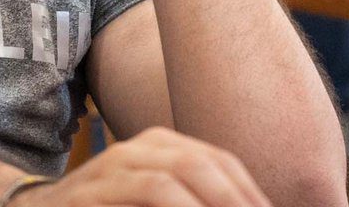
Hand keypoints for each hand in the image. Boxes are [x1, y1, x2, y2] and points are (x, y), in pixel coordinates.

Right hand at [9, 127, 271, 206]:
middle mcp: (140, 147)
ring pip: (180, 171)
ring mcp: (114, 166)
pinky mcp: (94, 192)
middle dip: (243, 199)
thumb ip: (190, 198)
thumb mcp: (157, 204)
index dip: (253, 194)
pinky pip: (150, 190)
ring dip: (218, 202)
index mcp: (161, 148)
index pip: (221, 161)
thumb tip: (252, 206)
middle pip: (207, 163)